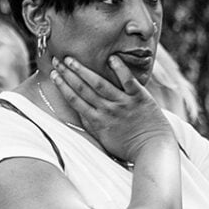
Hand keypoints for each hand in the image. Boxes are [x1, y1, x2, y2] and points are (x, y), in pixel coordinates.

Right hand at [50, 54, 172, 162]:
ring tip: (71, 59)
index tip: (53, 75)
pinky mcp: (140, 98)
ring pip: (100, 84)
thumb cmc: (130, 148)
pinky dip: (120, 69)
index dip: (63, 86)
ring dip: (83, 70)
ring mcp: (124, 104)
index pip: (75, 100)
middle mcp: (108, 111)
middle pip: (83, 89)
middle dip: (67, 74)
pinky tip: (111, 58)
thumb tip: (79, 112)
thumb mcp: (105, 141)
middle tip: (56, 60)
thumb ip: (92, 126)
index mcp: (98, 122)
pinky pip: (128, 81)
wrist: (154, 151)